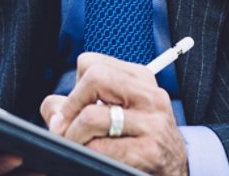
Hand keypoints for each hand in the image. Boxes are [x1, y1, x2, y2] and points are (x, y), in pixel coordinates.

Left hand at [40, 53, 187, 175]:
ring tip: (75, 145)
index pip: (89, 63)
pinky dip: (87, 153)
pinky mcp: (150, 152)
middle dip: (70, 107)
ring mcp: (152, 123)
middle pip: (93, 78)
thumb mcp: (113, 112)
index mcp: (139, 77)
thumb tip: (53, 110)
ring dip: (73, 135)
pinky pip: (101, 147)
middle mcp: (149, 95)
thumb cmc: (137, 142)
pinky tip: (92, 158)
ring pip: (92, 115)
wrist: (175, 175)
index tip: (72, 109)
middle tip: (63, 128)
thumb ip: (78, 104)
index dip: (74, 87)